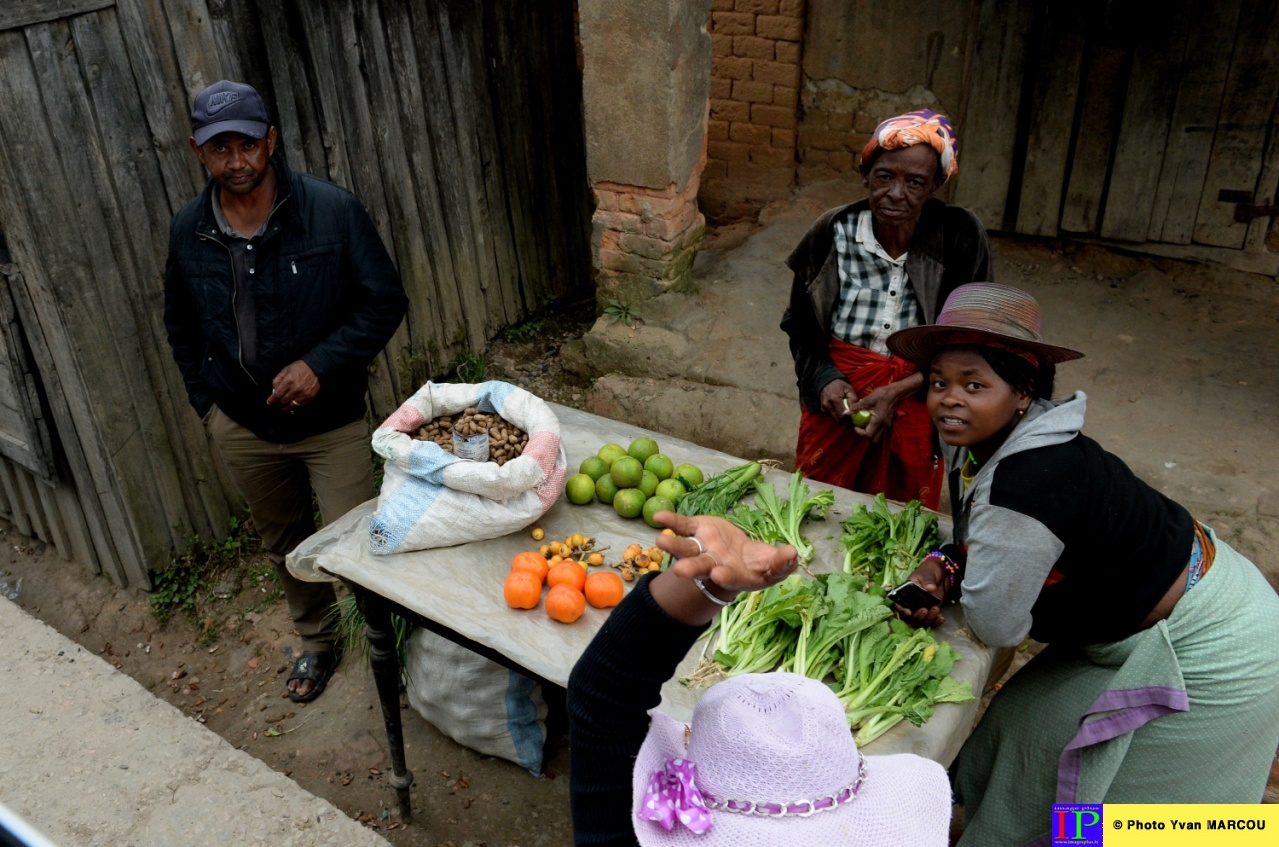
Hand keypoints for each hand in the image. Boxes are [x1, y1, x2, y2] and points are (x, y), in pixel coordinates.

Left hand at [267, 361, 319, 409]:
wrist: (315, 368)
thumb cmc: (299, 368)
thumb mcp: (285, 370)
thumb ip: (278, 380)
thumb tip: (274, 391)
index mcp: (288, 381)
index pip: (277, 395)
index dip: (272, 400)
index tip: (269, 402)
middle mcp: (295, 389)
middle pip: (283, 401)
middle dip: (277, 404)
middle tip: (275, 403)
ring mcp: (303, 394)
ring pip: (291, 406)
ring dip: (285, 407)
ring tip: (282, 406)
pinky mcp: (309, 397)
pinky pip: (299, 405)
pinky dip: (294, 406)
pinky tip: (291, 403)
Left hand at [654, 512, 797, 593]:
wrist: (740, 557)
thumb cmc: (758, 566)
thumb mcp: (774, 567)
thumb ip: (782, 563)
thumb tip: (794, 554)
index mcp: (733, 575)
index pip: (729, 578)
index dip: (725, 577)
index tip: (719, 575)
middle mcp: (714, 564)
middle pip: (701, 568)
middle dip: (691, 569)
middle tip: (679, 571)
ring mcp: (703, 547)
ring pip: (687, 549)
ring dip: (674, 546)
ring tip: (660, 541)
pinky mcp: (698, 529)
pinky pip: (683, 526)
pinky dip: (671, 522)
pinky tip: (659, 517)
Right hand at [819, 379, 856, 419]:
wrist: (826, 381)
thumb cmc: (839, 385)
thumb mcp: (849, 389)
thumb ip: (853, 399)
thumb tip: (855, 411)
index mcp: (834, 399)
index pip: (843, 415)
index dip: (849, 419)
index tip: (855, 419)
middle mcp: (827, 404)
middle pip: (838, 420)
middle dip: (846, 420)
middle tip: (851, 417)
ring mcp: (824, 407)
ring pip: (835, 419)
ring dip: (841, 417)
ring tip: (845, 411)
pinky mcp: (822, 409)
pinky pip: (831, 416)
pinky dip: (835, 414)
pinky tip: (838, 409)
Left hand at [848, 373, 921, 440]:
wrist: (894, 393)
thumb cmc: (881, 395)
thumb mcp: (868, 400)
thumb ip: (856, 407)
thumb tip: (845, 413)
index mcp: (878, 421)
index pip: (868, 435)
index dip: (860, 432)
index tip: (855, 425)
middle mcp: (883, 425)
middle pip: (873, 439)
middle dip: (864, 435)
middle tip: (859, 426)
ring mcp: (886, 425)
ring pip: (876, 437)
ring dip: (868, 433)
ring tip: (863, 424)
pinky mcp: (886, 424)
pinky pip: (878, 431)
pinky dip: (872, 430)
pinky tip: (868, 421)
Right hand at [893, 558, 946, 627]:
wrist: (940, 574)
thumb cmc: (928, 571)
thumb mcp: (926, 573)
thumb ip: (927, 580)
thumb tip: (930, 588)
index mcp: (906, 594)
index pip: (899, 605)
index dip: (902, 610)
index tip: (908, 612)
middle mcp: (911, 604)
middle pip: (910, 617)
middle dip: (917, 616)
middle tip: (925, 610)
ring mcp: (921, 609)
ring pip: (921, 621)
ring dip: (928, 619)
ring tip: (936, 609)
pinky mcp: (931, 612)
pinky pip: (931, 621)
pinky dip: (936, 622)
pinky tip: (941, 618)